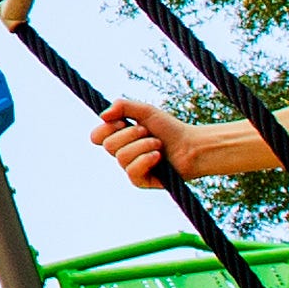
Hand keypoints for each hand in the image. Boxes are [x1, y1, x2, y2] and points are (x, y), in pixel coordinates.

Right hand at [89, 99, 217, 189]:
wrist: (192, 146)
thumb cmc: (169, 128)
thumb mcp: (145, 111)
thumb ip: (122, 106)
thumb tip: (102, 116)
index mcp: (119, 137)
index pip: (96, 136)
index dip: (107, 128)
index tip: (123, 122)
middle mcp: (122, 153)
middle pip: (108, 145)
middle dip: (130, 135)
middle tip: (147, 132)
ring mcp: (130, 168)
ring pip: (121, 157)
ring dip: (143, 146)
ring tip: (158, 144)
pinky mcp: (140, 181)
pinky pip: (132, 171)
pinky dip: (146, 160)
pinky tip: (158, 157)